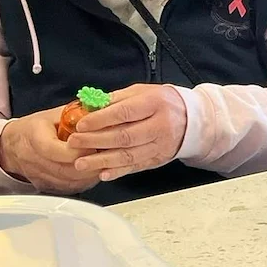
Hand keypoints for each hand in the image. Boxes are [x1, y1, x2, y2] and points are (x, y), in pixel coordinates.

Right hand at [0, 107, 98, 194]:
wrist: (13, 147)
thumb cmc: (35, 129)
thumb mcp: (52, 115)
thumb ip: (75, 115)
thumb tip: (101, 111)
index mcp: (34, 138)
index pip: (56, 151)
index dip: (79, 150)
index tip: (96, 144)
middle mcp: (34, 160)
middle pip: (67, 169)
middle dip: (91, 162)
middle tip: (107, 154)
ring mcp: (40, 177)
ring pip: (72, 181)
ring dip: (91, 173)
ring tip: (103, 162)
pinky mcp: (48, 187)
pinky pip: (71, 187)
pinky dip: (86, 180)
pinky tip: (93, 171)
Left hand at [67, 84, 187, 181]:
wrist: (193, 120)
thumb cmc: (162, 103)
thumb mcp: (142, 92)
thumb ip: (116, 99)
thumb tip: (90, 107)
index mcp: (155, 104)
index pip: (124, 113)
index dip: (100, 120)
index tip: (81, 125)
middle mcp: (160, 126)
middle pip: (124, 136)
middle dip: (95, 141)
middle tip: (74, 143)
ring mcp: (161, 145)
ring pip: (129, 155)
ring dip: (102, 161)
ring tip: (81, 163)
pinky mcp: (159, 159)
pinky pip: (136, 167)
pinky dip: (118, 172)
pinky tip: (103, 174)